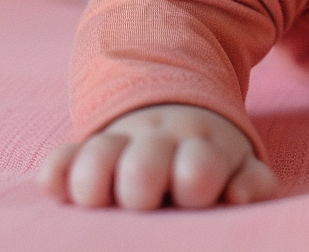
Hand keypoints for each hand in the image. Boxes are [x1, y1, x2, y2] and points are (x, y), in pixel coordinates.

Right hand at [37, 104, 277, 208]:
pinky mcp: (82, 151)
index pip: (197, 168)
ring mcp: (117, 145)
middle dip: (141, 190)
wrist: (174, 105)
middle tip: (145, 202)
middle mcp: (156, 143)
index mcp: (200, 148)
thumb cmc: (209, 157)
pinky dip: (56, 176)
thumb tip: (233, 196)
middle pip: (142, 166)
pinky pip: (59, 162)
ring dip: (95, 185)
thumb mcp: (240, 164)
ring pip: (96, 158)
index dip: (193, 183)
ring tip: (101, 201)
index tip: (192, 195)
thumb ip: (252, 183)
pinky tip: (60, 190)